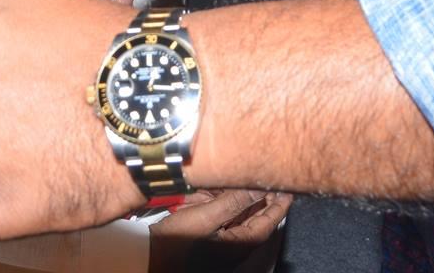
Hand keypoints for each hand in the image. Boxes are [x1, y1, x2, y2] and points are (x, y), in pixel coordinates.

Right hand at [149, 189, 292, 272]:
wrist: (146, 254)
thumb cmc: (176, 242)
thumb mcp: (207, 217)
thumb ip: (235, 202)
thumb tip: (259, 189)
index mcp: (238, 246)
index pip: (267, 224)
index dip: (279, 206)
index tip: (287, 189)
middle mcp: (232, 246)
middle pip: (253, 219)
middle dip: (256, 199)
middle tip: (264, 181)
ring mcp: (219, 243)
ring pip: (236, 217)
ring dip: (234, 200)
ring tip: (234, 184)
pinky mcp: (206, 237)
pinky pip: (219, 219)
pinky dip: (218, 205)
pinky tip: (209, 194)